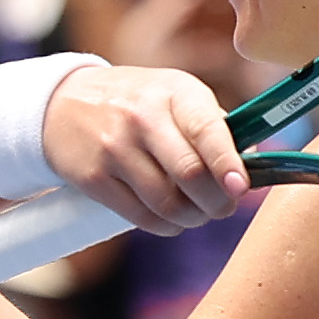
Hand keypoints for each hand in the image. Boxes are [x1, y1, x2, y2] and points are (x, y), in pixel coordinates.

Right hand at [42, 66, 245, 233]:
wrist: (63, 104)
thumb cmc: (137, 103)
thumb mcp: (175, 95)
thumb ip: (214, 126)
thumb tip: (255, 163)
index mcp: (175, 92)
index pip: (207, 130)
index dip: (228, 163)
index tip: (239, 188)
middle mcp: (143, 117)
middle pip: (189, 175)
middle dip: (215, 202)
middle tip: (223, 208)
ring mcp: (114, 148)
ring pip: (167, 202)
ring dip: (191, 218)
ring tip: (196, 214)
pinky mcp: (93, 178)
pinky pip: (140, 217)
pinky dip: (164, 226)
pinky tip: (170, 219)